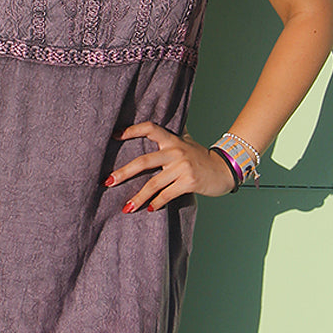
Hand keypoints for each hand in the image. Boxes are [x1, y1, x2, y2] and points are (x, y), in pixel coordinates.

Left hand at [103, 122, 235, 211]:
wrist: (224, 170)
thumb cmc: (201, 157)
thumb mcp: (187, 141)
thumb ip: (171, 133)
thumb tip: (154, 122)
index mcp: (173, 140)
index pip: (150, 129)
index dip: (132, 130)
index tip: (114, 136)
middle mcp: (176, 151)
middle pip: (144, 161)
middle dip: (124, 173)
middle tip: (108, 181)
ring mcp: (183, 167)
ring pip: (154, 183)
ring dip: (138, 197)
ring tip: (126, 207)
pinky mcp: (189, 182)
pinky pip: (167, 194)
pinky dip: (156, 203)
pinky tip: (148, 209)